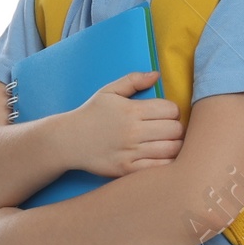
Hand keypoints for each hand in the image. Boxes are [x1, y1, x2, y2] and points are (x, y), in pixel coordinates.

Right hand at [65, 69, 182, 176]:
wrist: (68, 140)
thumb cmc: (91, 114)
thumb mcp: (108, 91)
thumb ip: (133, 80)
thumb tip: (157, 75)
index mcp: (131, 110)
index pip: (171, 109)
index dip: (172, 111)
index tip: (165, 115)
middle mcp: (132, 131)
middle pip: (175, 129)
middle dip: (176, 128)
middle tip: (167, 130)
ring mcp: (130, 152)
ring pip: (171, 149)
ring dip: (174, 145)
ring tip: (166, 143)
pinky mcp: (126, 169)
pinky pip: (158, 167)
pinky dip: (166, 162)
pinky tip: (160, 157)